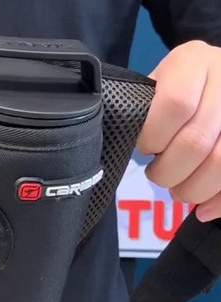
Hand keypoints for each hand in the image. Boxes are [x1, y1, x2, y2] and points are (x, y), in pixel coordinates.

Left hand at [136, 40, 220, 222]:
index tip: (146, 147)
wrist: (212, 80)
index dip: (155, 137)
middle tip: (158, 175)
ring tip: (179, 191)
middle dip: (169, 171)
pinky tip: (203, 211)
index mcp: (192, 62)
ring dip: (193, 189)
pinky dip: (219, 200)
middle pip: (197, 141)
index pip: (176, 105)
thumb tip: (120, 147)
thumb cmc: (168, 91)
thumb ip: (141, 113)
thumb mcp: (153, 89)